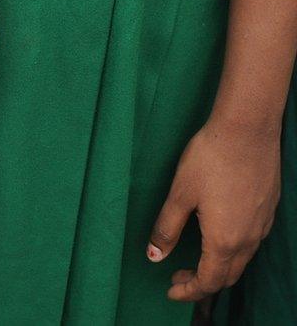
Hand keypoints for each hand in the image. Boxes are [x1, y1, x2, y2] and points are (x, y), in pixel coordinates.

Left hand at [148, 119, 280, 300]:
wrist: (247, 129)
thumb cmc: (210, 159)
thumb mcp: (179, 194)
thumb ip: (166, 228)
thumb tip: (154, 256)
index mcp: (225, 240)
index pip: (209, 281)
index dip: (188, 291)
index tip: (170, 290)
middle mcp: (249, 238)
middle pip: (227, 276)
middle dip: (201, 283)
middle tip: (176, 277)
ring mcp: (262, 224)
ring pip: (241, 260)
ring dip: (217, 268)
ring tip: (192, 261)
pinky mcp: (267, 210)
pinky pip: (251, 243)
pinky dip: (231, 252)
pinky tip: (215, 238)